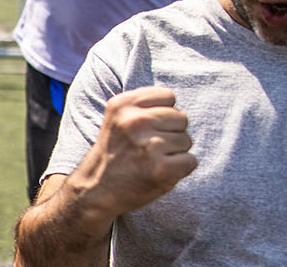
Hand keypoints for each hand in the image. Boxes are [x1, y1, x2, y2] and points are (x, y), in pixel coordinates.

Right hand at [68, 86, 195, 216]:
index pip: (168, 96)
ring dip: (175, 152)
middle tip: (149, 148)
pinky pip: (191, 161)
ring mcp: (149, 145)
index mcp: (122, 105)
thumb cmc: (114, 153)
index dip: (163, 113)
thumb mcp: (117, 119)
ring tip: (152, 160)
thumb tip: (178, 106)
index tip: (147, 128)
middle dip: (171, 133)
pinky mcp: (162, 169)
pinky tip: (160, 172)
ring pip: (187, 140)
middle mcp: (135, 121)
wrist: (95, 190)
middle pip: (181, 118)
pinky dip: (180, 169)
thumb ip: (143, 106)